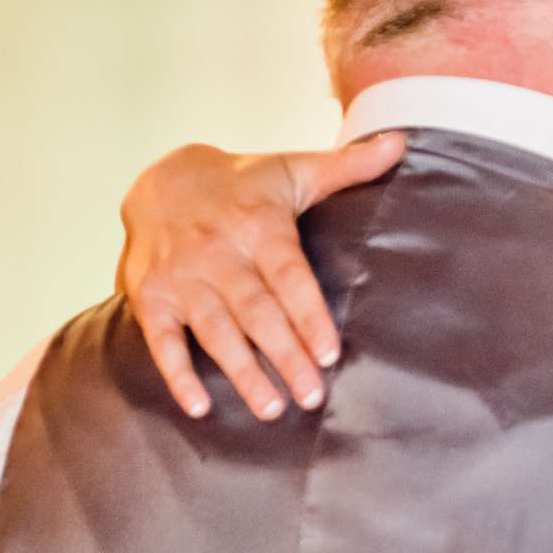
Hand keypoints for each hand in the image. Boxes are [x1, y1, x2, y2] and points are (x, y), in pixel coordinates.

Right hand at [115, 133, 405, 419]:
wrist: (160, 180)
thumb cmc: (242, 185)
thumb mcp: (292, 169)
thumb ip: (347, 165)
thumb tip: (401, 143)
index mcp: (258, 226)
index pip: (288, 276)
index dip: (308, 315)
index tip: (328, 353)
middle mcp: (218, 253)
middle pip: (256, 312)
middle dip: (283, 355)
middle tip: (311, 395)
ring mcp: (182, 278)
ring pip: (215, 331)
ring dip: (241, 372)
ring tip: (271, 409)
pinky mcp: (151, 297)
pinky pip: (162, 340)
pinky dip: (177, 374)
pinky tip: (199, 408)